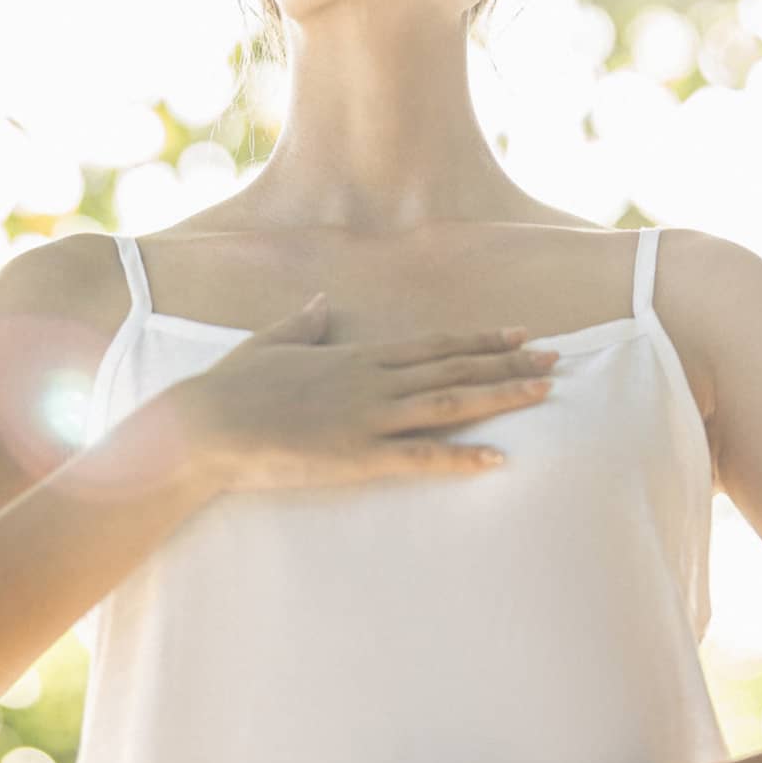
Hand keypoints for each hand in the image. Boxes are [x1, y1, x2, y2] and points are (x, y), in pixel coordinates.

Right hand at [169, 293, 558, 498]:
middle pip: (454, 368)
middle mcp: (371, 380)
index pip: (434, 344)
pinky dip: (462, 458)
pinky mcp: (356, 456)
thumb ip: (304, 324)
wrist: (204, 425)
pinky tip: (499, 458)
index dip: (480, 340)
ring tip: (544, 392)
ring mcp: (366, 417)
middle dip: (508, 363)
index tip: (518, 334)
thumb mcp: (271, 343)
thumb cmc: (232, 386)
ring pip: (450, 404)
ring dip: (501, 397)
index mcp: (356, 355)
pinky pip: (420, 458)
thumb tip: (322, 304)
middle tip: (556, 358)